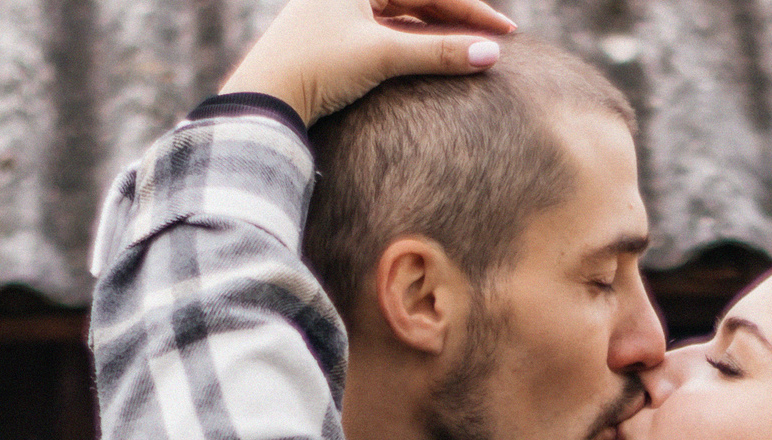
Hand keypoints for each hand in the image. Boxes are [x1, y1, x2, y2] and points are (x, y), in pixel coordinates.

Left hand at [220, 0, 516, 124]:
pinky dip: (415, 46)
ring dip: (440, 35)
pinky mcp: (335, 40)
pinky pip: (387, 35)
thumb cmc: (316, 67)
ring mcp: (340, 13)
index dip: (470, 10)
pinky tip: (437, 59)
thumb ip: (438, 53)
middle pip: (418, 0)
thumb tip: (491, 55)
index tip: (505, 32)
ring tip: (473, 51)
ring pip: (404, 18)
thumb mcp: (382, 55)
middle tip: (497, 39)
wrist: (266, 98)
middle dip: (459, 20)